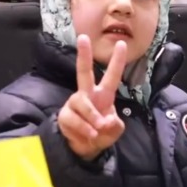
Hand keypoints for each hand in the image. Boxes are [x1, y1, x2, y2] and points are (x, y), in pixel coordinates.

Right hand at [57, 35, 127, 160]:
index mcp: (103, 95)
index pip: (112, 76)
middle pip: (84, 72)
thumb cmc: (101, 134)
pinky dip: (85, 130)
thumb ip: (114, 125)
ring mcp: (75, 103)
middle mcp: (87, 95)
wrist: (85, 148)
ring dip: (93, 118)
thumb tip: (106, 120)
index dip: (117, 61)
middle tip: (83, 38)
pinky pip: (75, 119)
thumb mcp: (114, 131)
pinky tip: (90, 135)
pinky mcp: (65, 114)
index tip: (121, 44)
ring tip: (99, 130)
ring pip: (83, 104)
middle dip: (84, 55)